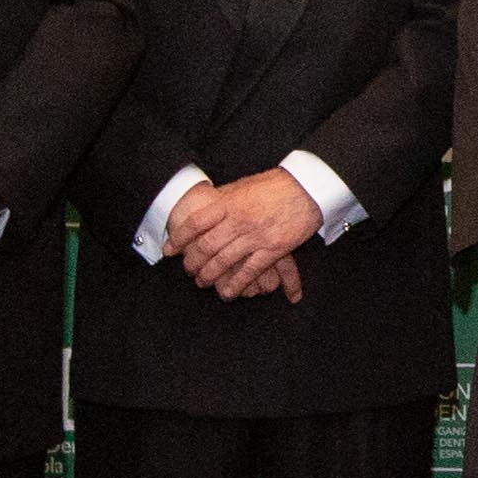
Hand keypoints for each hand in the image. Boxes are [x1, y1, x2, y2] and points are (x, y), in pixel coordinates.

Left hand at [173, 168, 326, 301]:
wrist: (307, 187)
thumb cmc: (275, 184)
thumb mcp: (243, 186)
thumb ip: (224, 200)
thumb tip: (205, 206)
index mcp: (229, 203)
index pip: (196, 223)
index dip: (179, 238)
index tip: (169, 250)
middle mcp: (238, 221)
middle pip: (207, 246)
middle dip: (193, 262)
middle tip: (188, 270)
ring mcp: (255, 236)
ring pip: (224, 261)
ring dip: (210, 275)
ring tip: (203, 282)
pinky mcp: (273, 249)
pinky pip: (249, 271)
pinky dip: (236, 284)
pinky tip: (227, 292)